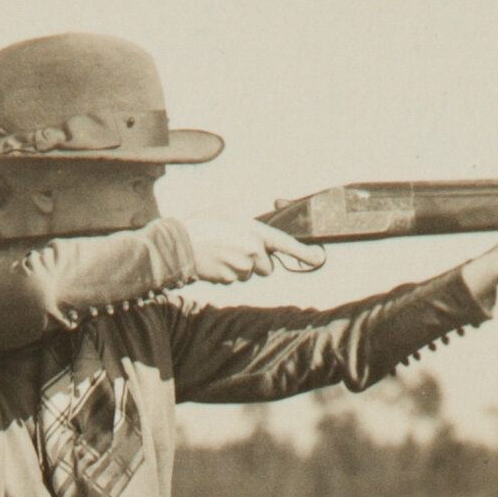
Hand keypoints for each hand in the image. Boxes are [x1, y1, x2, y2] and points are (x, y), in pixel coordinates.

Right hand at [187, 219, 326, 282]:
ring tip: (220, 253)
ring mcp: (241, 267)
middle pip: (266, 266)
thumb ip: (249, 228)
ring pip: (250, 274)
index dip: (303, 253)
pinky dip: (227, 273)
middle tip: (236, 249)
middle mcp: (252, 251)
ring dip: (240, 267)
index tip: (318, 258)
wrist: (179, 242)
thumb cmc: (203, 224)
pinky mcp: (230, 279)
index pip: (284, 244)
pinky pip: (235, 280)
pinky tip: (214, 262)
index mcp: (254, 231)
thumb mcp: (229, 216)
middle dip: (256, 262)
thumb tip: (258, 241)